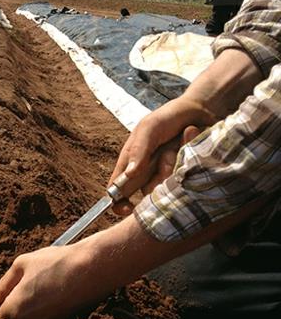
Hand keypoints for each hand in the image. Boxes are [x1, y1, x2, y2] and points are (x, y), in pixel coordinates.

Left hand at [0, 244, 95, 318]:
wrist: (91, 270)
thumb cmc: (57, 263)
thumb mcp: (22, 263)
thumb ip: (5, 283)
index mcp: (15, 308)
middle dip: (6, 317)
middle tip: (11, 299)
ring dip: (22, 318)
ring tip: (31, 297)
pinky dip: (38, 317)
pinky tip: (45, 300)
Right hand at [110, 97, 214, 214]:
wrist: (201, 109)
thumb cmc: (169, 117)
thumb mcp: (149, 128)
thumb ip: (138, 149)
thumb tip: (130, 174)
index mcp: (131, 163)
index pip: (118, 190)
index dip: (119, 204)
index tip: (128, 208)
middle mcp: (148, 173)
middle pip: (147, 192)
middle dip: (158, 179)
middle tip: (168, 157)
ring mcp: (167, 175)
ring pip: (167, 188)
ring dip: (175, 167)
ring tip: (179, 145)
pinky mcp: (185, 176)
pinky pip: (186, 182)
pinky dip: (189, 162)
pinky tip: (190, 145)